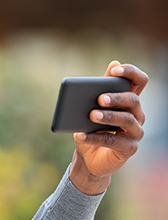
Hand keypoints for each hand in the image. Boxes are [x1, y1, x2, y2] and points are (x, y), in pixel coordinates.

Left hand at [69, 60, 148, 194]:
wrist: (88, 157)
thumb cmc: (91, 127)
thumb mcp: (92, 106)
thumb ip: (100, 87)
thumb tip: (113, 62)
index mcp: (128, 100)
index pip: (139, 81)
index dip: (130, 73)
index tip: (115, 70)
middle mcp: (137, 115)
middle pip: (133, 100)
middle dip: (116, 97)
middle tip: (99, 98)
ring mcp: (135, 132)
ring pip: (127, 120)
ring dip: (108, 117)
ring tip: (91, 115)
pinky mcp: (129, 149)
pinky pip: (113, 141)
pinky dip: (95, 137)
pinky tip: (81, 134)